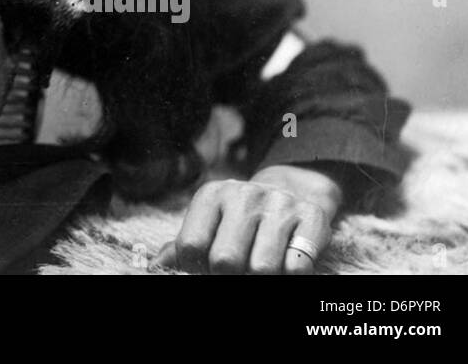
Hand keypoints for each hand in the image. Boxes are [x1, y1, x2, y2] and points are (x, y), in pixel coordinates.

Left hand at [153, 164, 341, 274]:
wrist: (292, 188)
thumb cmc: (240, 216)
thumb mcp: (210, 221)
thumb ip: (183, 245)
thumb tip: (156, 267)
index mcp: (211, 195)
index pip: (191, 246)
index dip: (196, 268)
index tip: (206, 268)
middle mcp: (243, 195)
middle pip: (225, 261)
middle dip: (228, 275)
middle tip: (236, 270)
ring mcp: (279, 205)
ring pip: (261, 269)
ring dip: (259, 277)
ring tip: (258, 267)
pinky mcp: (311, 218)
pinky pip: (297, 268)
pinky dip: (289, 275)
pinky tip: (284, 262)